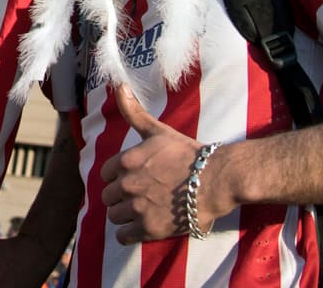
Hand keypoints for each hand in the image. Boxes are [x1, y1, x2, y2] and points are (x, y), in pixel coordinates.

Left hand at [98, 85, 205, 243]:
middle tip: (140, 195)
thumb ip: (134, 111)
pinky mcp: (149, 229)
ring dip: (125, 215)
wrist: (216, 180)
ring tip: (143, 210)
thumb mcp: (158, 130)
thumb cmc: (188, 153)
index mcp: (127, 161)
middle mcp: (128, 184)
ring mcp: (138, 208)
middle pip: (108, 197)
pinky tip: (142, 226)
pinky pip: (123, 236)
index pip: (106, 174)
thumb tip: (119, 86)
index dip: (119, 177)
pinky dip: (129, 234)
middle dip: (121, 196)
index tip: (135, 178)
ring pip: (114, 216)